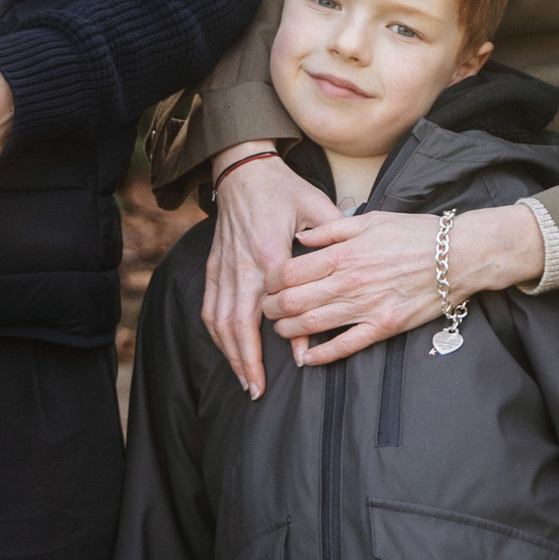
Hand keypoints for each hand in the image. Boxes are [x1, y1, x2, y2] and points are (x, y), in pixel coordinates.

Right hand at [203, 145, 342, 398]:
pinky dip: (216, 334)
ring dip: (230, 354)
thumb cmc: (283, 188)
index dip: (288, 336)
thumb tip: (348, 270)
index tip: (299, 361)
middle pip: (239, 324)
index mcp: (270, 252)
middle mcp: (243, 265)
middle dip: (246, 361)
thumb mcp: (316, 207)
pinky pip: (210, 306)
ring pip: (221, 320)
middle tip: (258, 390)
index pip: (278, 304)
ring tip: (243, 381)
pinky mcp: (214, 265)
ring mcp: (225, 267)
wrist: (243, 169)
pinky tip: (226, 351)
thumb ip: (332, 240)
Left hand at [263, 203, 545, 367]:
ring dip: (289, 331)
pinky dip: (322, 356)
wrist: (457, 256)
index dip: (271, 281)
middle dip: (273, 308)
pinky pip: (345, 346)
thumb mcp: (370, 219)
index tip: (268, 284)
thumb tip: (301, 238)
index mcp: (342, 254)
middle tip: (267, 309)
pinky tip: (307, 358)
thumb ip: (331, 229)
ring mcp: (365, 307)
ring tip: (281, 329)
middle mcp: (348, 282)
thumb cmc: (414, 233)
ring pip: (312, 326)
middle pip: (294, 301)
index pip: (289, 272)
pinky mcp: (382, 327)